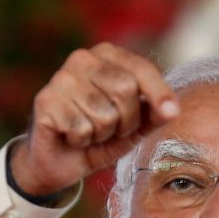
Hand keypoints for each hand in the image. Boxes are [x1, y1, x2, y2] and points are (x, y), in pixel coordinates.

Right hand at [10, 42, 179, 195]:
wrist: (61, 161)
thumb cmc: (100, 138)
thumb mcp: (135, 127)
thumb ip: (154, 115)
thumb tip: (172, 110)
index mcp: (108, 56)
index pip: (141, 69)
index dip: (159, 93)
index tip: (172, 112)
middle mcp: (83, 59)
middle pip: (125, 89)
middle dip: (126, 121)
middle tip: (112, 129)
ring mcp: (62, 78)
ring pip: (104, 114)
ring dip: (102, 134)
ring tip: (90, 132)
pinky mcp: (46, 100)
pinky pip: (81, 128)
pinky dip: (81, 141)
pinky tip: (71, 136)